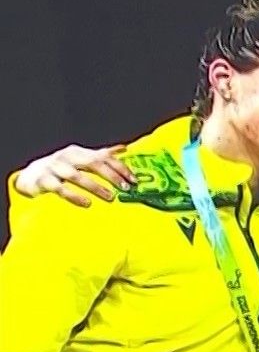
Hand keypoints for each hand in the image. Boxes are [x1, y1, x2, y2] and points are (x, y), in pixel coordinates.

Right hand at [13, 143, 132, 206]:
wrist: (30, 176)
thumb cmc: (61, 168)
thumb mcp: (81, 159)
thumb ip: (101, 155)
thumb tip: (124, 148)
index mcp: (79, 152)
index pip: (103, 156)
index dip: (120, 167)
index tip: (134, 180)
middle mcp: (66, 157)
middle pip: (92, 163)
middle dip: (111, 175)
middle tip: (125, 188)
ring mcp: (54, 168)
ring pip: (76, 176)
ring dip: (95, 186)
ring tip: (110, 197)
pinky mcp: (44, 181)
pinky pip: (60, 188)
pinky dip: (74, 196)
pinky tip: (87, 204)